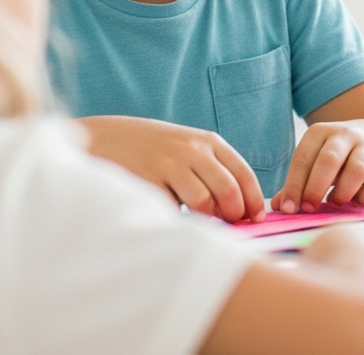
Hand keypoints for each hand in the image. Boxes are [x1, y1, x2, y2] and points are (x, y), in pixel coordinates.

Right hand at [77, 115, 264, 222]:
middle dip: (233, 215)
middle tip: (228, 225)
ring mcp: (168, 164)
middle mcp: (191, 150)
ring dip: (206, 219)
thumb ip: (213, 170)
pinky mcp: (146, 180)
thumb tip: (241, 209)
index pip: (243, 174)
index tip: (255, 219)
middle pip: (228, 190)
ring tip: (201, 222)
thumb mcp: (189, 147)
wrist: (108, 137)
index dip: (253, 201)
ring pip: (203, 202)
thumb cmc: (155, 149)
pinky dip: (178, 220)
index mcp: (209, 142)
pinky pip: (172, 209)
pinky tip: (175, 218)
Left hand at [271, 120, 363, 213]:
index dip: (294, 185)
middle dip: (316, 187)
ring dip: (343, 192)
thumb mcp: (315, 162)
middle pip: (329, 160)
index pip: (303, 158)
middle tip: (309, 208)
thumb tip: (277, 207)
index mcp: (320, 133)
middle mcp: (345, 135)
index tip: (288, 209)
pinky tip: (358, 202)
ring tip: (335, 202)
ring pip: (356, 169)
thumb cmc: (339, 157)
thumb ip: (298, 183)